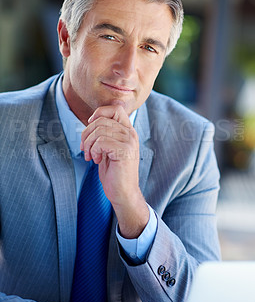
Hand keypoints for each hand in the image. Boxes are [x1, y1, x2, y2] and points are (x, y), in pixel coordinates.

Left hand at [80, 105, 148, 238]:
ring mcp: (129, 142)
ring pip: (99, 131)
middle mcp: (130, 134)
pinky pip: (101, 142)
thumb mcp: (108, 149)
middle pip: (102, 120)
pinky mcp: (124, 151)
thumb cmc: (114, 173)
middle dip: (86, 133)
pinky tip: (96, 160)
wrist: (123, 193)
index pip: (116, 108)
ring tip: (91, 156)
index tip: (91, 125)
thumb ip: (105, 134)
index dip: (100, 112)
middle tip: (85, 148)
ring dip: (89, 144)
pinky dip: (94, 151)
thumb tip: (91, 119)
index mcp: (128, 131)